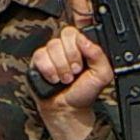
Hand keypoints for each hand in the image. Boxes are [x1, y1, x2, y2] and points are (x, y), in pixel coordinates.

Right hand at [31, 25, 113, 139]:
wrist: (67, 109)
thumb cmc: (84, 91)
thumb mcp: (102, 74)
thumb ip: (98, 54)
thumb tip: (84, 39)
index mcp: (82, 47)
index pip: (78, 31)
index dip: (79, 42)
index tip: (83, 59)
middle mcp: (66, 47)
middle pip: (65, 35)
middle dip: (72, 56)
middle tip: (76, 71)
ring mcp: (51, 53)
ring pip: (53, 46)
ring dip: (61, 66)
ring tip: (66, 78)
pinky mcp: (37, 61)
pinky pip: (40, 56)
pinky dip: (49, 70)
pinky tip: (54, 79)